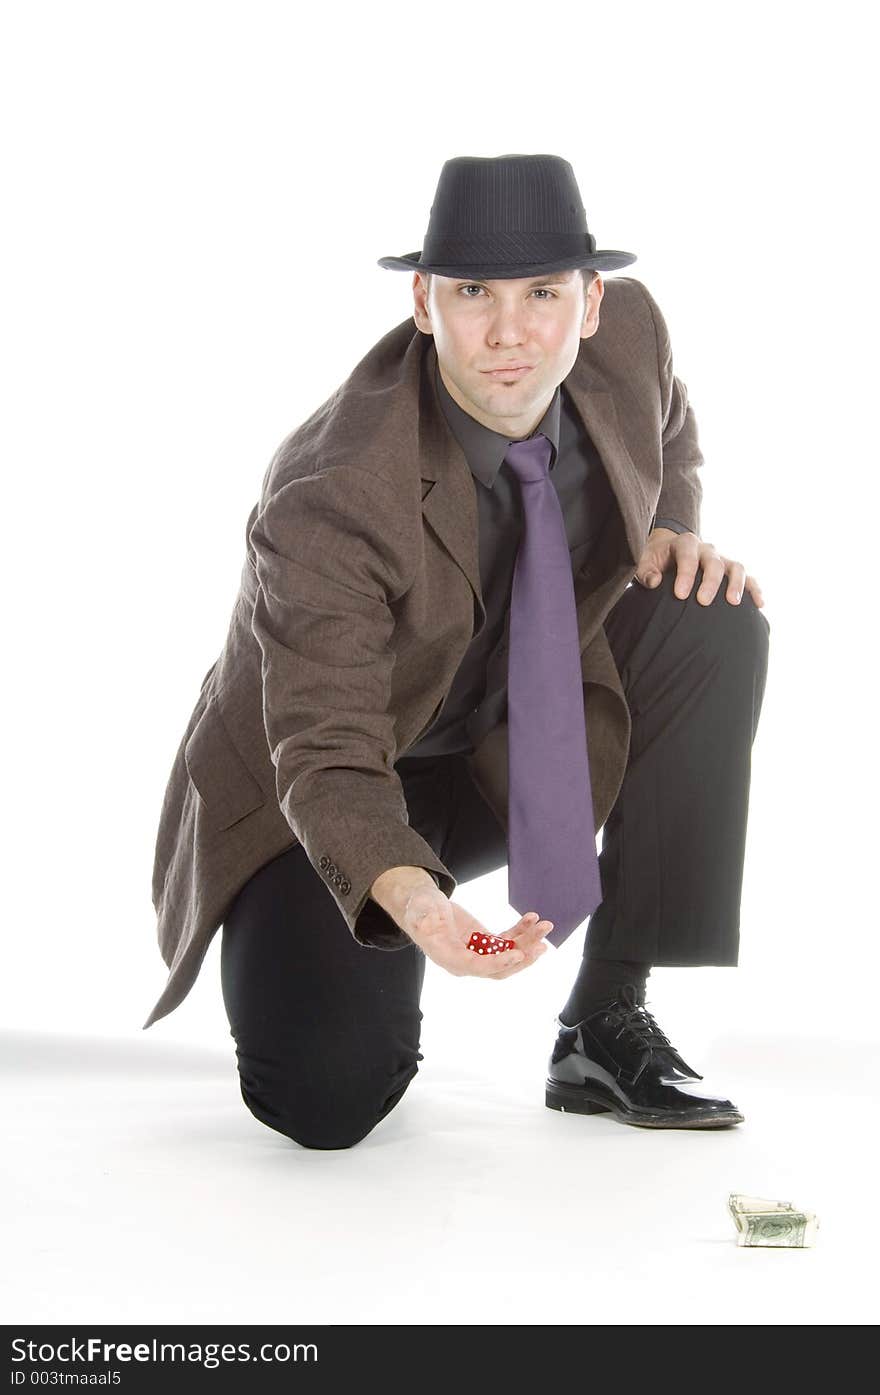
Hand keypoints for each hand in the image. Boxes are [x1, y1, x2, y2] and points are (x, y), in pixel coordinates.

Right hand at [401, 882, 551, 979]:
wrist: (424, 906)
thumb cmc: (419, 909)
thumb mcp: (418, 910)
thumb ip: (422, 917)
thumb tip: (425, 923)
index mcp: (449, 957)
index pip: (477, 967)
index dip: (498, 962)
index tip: (518, 954)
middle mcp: (466, 961)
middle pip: (499, 968)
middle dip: (522, 957)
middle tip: (541, 945)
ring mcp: (478, 952)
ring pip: (508, 955)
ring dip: (528, 942)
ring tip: (544, 926)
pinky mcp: (485, 942)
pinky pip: (507, 941)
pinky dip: (521, 931)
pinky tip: (531, 919)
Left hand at [635, 528, 764, 607]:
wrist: (668, 552)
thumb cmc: (655, 560)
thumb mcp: (644, 562)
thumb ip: (645, 572)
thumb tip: (655, 582)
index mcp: (684, 543)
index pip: (687, 555)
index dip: (685, 574)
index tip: (680, 594)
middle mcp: (706, 549)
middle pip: (713, 561)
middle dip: (710, 582)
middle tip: (703, 602)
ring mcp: (721, 559)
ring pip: (735, 567)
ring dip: (737, 584)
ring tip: (733, 603)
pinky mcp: (731, 570)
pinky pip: (747, 577)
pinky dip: (755, 589)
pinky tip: (760, 604)